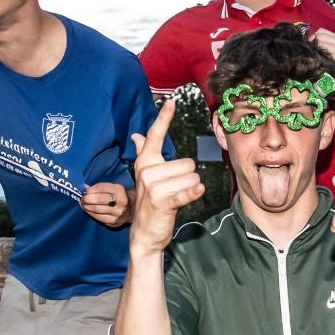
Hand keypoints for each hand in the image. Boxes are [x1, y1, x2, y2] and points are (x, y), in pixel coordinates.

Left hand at [80, 183, 130, 227]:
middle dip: (88, 198)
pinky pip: (99, 217)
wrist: (132, 210)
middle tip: (82, 198)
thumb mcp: (113, 189)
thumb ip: (100, 188)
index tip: (86, 191)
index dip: (92, 189)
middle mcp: (120, 201)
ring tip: (83, 204)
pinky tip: (88, 210)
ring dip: (87, 206)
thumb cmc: (119, 197)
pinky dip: (91, 213)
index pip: (102, 188)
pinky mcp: (114, 221)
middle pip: (99, 199)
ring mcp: (117, 213)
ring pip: (97, 209)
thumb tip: (85, 187)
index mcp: (120, 190)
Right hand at [128, 101, 203, 253]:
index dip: (163, 118)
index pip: (155, 136)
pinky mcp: (164, 202)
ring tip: (175, 199)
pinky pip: (186, 191)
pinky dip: (194, 192)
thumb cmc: (149, 202)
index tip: (171, 101)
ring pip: (191, 176)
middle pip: (187, 163)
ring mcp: (154, 187)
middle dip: (187, 178)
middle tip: (173, 191)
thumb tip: (136, 135)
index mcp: (145, 163)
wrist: (144, 233)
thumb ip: (142, 153)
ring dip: (189, 188)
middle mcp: (147, 171)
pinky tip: (198, 191)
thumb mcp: (144, 176)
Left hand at [312, 29, 334, 92]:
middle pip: (320, 36)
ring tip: (315, 61)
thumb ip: (325, 48)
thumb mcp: (333, 57)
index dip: (313, 38)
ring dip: (315, 51)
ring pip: (322, 43)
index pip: (321, 31)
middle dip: (313, 44)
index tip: (310, 49)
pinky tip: (319, 65)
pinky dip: (320, 58)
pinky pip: (326, 53)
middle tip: (311, 55)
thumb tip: (308, 44)